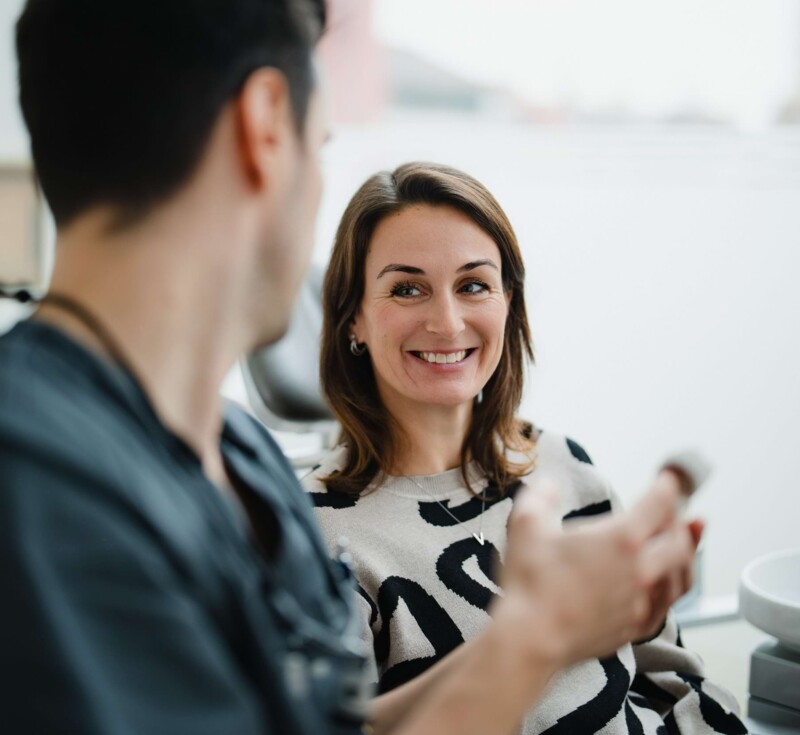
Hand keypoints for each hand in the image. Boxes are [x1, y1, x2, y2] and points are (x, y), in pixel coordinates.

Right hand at [495, 472, 696, 667]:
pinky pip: (669, 602)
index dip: (669, 485)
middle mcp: (641, 569)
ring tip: (684, 540)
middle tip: (673, 508)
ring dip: (687, 552)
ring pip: (682, 572)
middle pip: (679, 538)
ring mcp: (642, 600)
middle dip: (679, 518)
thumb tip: (550, 484)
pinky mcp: (637, 625)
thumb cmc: (529, 583)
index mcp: (621, 539)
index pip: (659, 504)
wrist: (531, 638)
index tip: (670, 477)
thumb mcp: (525, 523)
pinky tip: (667, 580)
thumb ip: (540, 494)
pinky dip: (674, 584)